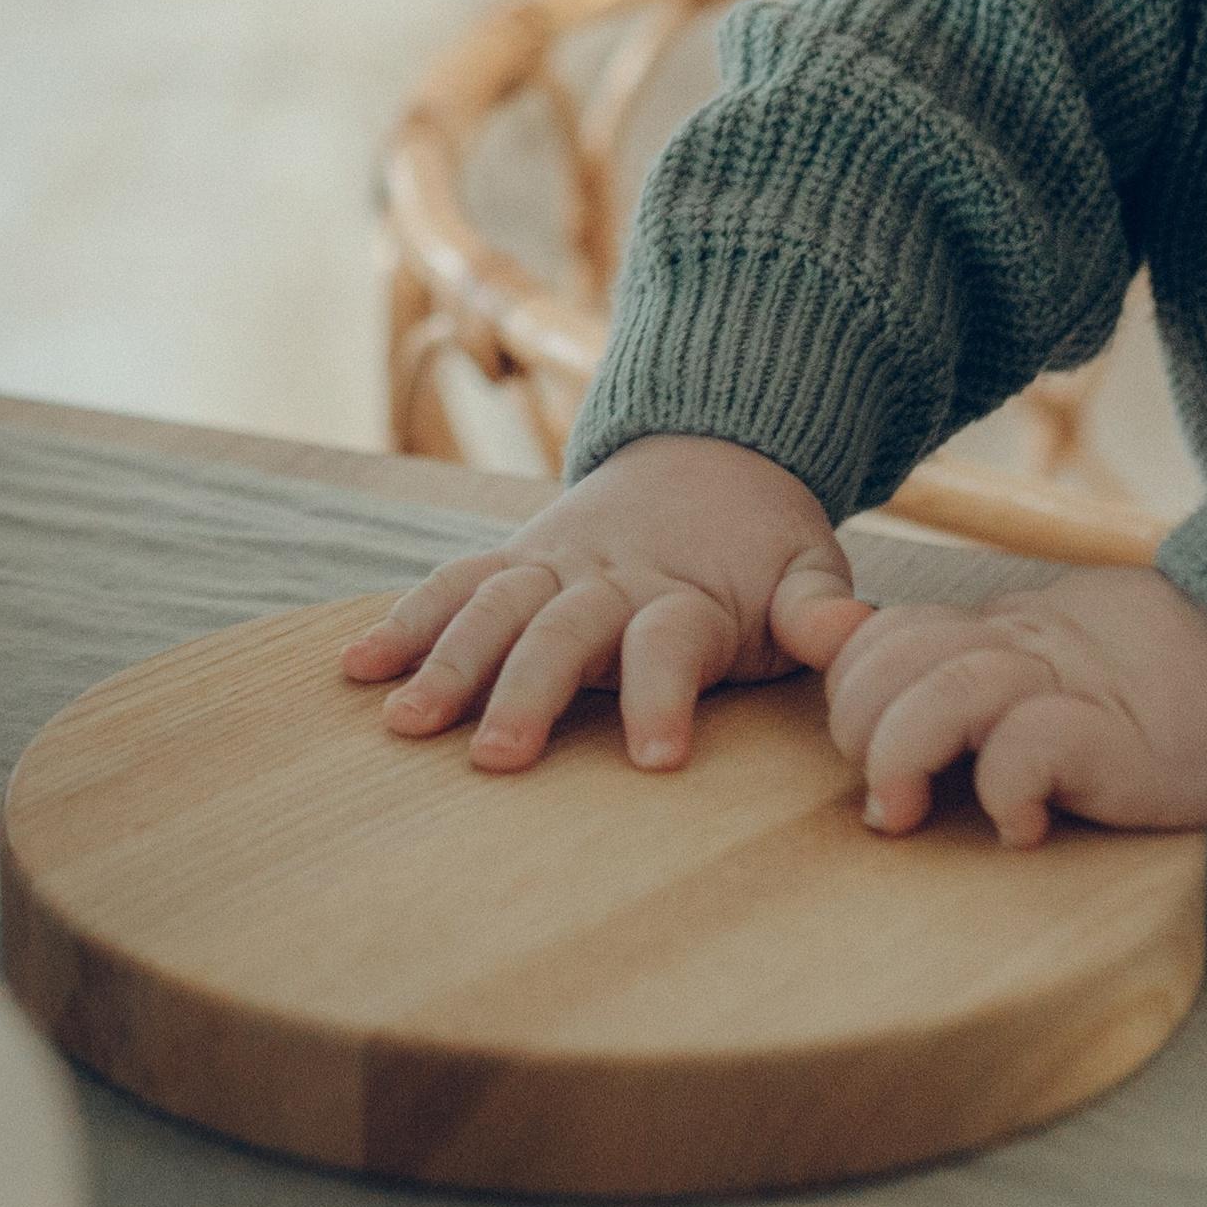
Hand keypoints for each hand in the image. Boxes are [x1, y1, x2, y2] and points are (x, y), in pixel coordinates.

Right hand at [338, 435, 868, 771]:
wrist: (715, 447)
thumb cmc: (763, 542)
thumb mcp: (807, 567)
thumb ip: (821, 608)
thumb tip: (852, 636)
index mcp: (687, 590)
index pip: (671, 641)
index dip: (663, 695)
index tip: (656, 759)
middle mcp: (611, 575)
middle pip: (563, 629)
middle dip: (530, 691)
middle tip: (498, 758)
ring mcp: (555, 564)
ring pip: (494, 605)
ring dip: (447, 659)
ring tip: (406, 722)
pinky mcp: (517, 561)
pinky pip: (454, 582)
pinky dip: (404, 620)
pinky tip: (354, 667)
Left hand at [823, 565, 1206, 846]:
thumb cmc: (1165, 684)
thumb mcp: (1060, 663)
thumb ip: (988, 674)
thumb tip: (907, 730)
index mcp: (1002, 630)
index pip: (884, 631)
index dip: (851, 683)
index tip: (866, 743)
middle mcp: (1022, 646)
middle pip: (892, 655)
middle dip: (857, 723)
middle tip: (885, 792)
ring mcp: (1067, 684)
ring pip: (946, 691)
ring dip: (902, 755)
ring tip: (908, 811)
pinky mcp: (1114, 735)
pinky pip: (1029, 745)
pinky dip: (1005, 789)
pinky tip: (1022, 825)